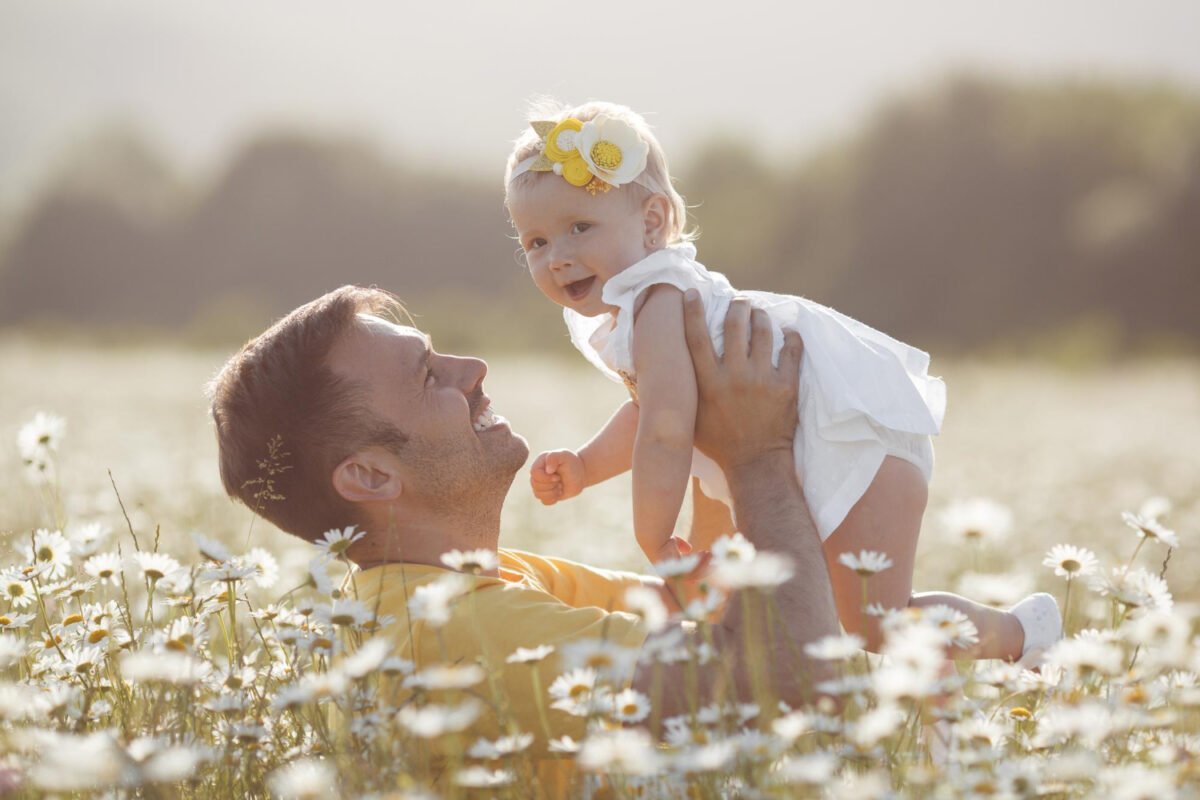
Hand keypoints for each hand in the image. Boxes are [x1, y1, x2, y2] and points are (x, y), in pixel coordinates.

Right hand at [529, 449, 586, 504]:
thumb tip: (548, 470)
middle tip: (560, 480)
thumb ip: (553, 457)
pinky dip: (553, 499)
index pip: (534, 473)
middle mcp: (538, 474)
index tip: (557, 476)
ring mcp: (541, 485)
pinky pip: (544, 502)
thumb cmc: (571, 462)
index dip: (545, 478)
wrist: (580, 473)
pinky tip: (559, 492)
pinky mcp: (546, 494)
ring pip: (538, 495)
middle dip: (550, 485)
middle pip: (535, 485)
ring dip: (552, 492)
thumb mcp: (564, 455)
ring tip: (560, 486)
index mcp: (539, 463)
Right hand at [682, 291, 802, 471]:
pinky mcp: (786, 386)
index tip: (693, 293)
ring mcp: (762, 380)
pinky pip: (791, 350)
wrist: (755, 465)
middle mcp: (733, 376)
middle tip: (739, 303)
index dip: (692, 311)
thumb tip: (660, 377)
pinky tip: (788, 333)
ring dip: (760, 317)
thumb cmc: (718, 444)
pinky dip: (790, 337)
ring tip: (759, 314)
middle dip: (737, 306)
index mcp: (707, 383)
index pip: (696, 337)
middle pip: (735, 325)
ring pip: (763, 331)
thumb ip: (681, 394)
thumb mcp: (690, 419)